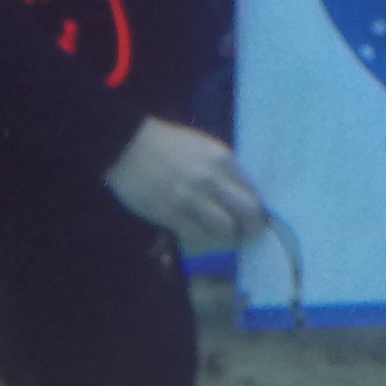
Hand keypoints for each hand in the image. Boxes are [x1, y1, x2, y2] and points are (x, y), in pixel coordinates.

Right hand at [104, 117, 271, 252]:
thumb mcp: (204, 148)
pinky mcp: (172, 214)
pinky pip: (198, 236)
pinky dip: (203, 240)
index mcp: (223, 159)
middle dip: (251, 228)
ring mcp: (192, 198)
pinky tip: (199, 236)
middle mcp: (212, 179)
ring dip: (226, 238)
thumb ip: (224, 170)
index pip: (253, 192)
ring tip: (221, 238)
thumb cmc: (167, 145)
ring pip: (226, 230)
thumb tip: (240, 195)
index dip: (257, 210)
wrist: (129, 145)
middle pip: (248, 213)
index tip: (253, 219)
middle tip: (244, 234)